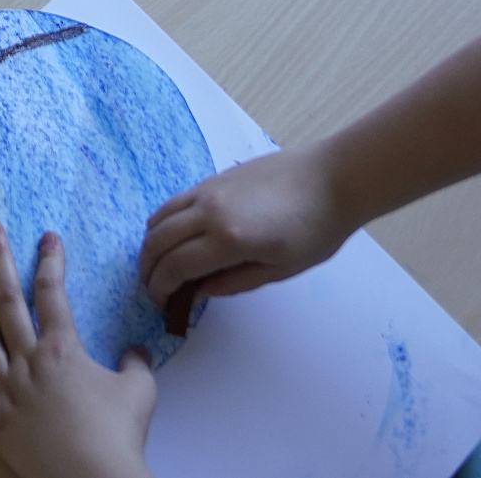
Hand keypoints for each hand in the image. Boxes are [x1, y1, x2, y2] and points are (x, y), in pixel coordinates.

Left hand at [0, 223, 157, 477]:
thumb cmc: (118, 436)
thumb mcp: (139, 392)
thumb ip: (136, 365)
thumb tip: (137, 352)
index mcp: (63, 350)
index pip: (53, 294)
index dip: (51, 262)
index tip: (47, 237)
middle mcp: (29, 362)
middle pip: (7, 301)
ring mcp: (6, 389)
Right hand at [138, 146, 351, 326]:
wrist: (331, 179)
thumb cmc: (315, 230)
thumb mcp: (279, 270)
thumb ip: (233, 283)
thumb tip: (198, 291)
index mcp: (228, 239)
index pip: (175, 266)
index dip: (161, 288)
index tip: (162, 304)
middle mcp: (209, 210)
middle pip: (157, 240)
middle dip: (149, 269)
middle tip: (155, 288)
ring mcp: (208, 189)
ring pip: (159, 217)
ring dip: (152, 244)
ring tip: (161, 264)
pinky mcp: (213, 177)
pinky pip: (175, 202)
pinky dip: (165, 222)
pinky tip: (178, 237)